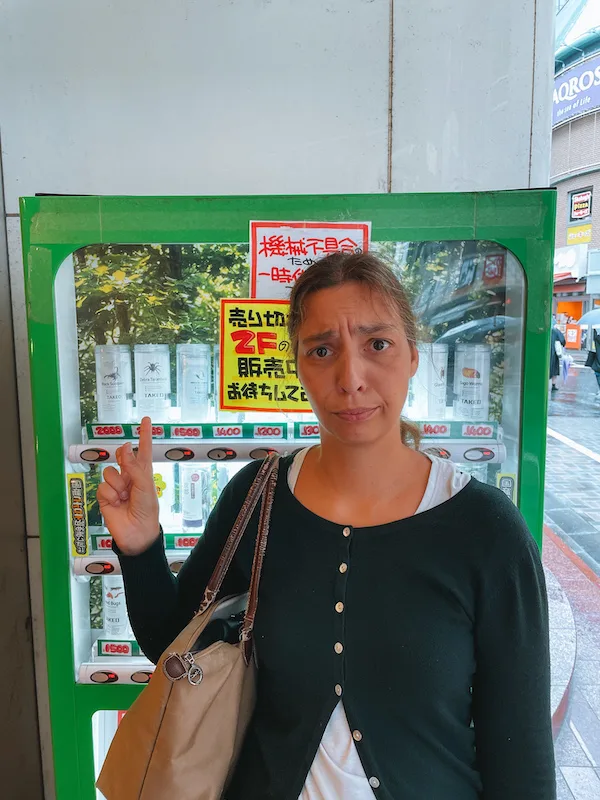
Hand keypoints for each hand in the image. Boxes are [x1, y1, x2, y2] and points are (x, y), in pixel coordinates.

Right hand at [97, 416, 159, 555]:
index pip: (143, 450)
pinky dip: (110, 494)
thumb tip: (126, 447)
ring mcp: (117, 486)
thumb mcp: (145, 486)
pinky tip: (116, 503)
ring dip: (117, 483)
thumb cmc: (147, 510)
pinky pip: (102, 486)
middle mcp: (130, 476)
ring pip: (110, 472)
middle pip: (122, 456)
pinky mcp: (105, 496)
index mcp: (143, 473)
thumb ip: (134, 466)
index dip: (144, 435)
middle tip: (126, 468)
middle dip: (122, 459)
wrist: (137, 533)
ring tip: (124, 496)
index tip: (146, 420)